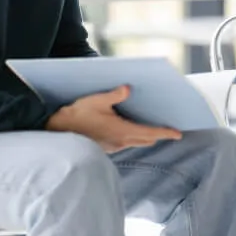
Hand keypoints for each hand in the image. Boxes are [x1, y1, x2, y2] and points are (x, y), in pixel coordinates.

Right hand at [46, 85, 181, 152]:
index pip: (150, 133)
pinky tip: (130, 129)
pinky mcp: (105, 147)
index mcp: (122, 131)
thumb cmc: (76, 116)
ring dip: (145, 136)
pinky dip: (133, 136)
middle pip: (145, 139)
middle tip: (169, 130)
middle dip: (157, 135)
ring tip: (153, 129)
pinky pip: (125, 142)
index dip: (165, 133)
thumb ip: (114, 95)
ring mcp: (113, 146)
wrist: (57, 132)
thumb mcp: (96, 101)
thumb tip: (127, 89)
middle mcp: (120, 141)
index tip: (178, 133)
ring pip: (135, 142)